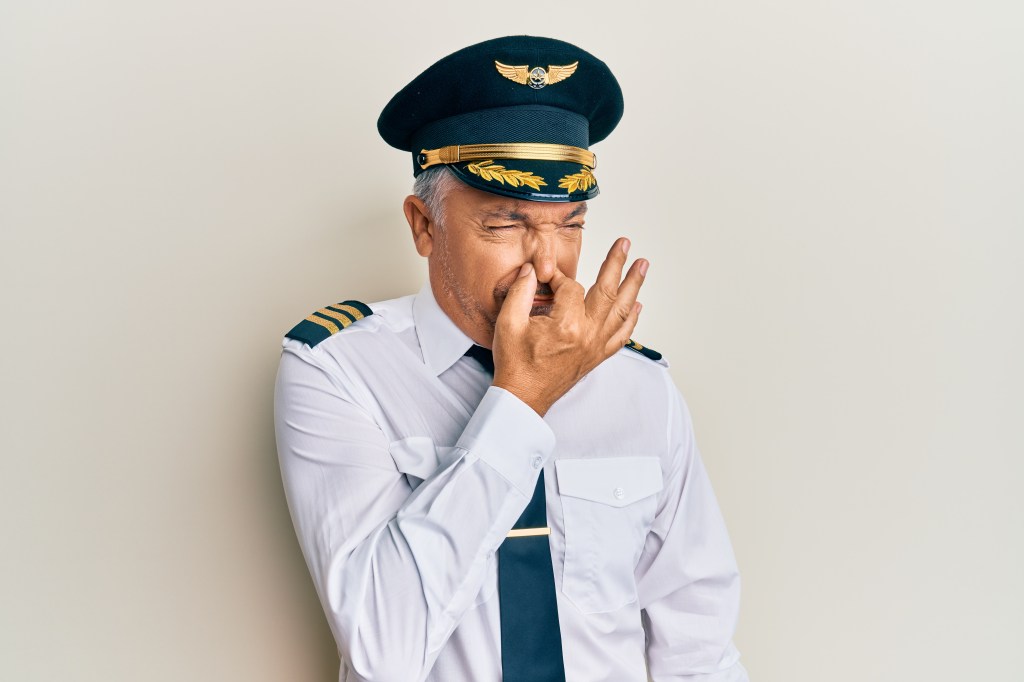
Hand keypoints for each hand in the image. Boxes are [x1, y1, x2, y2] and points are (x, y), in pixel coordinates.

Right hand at [491, 238, 647, 415]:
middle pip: (607, 291)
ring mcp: (596, 347)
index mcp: (567, 325)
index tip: (544, 274)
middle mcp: (588, 335)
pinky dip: (631, 319)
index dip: (556, 276)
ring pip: (621, 311)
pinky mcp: (597, 356)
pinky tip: (637, 305)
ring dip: (633, 286)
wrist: (523, 398)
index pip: (569, 287)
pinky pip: (621, 336)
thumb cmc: (515, 364)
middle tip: (625, 244)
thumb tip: (531, 269)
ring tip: (642, 266)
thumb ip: (521, 291)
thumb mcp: (508, 323)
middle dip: (616, 264)